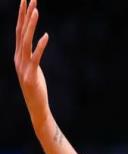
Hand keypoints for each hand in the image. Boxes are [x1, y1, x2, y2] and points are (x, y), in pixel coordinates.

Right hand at [14, 0, 49, 128]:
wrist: (36, 106)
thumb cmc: (36, 88)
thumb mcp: (32, 68)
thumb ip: (31, 56)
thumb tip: (34, 44)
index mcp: (18, 55)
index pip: (19, 31)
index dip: (22, 15)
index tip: (26, 1)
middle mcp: (18, 57)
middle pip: (20, 31)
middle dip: (25, 14)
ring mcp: (24, 66)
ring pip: (26, 41)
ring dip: (31, 25)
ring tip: (36, 11)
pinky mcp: (32, 74)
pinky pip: (36, 57)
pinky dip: (40, 46)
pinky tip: (46, 36)